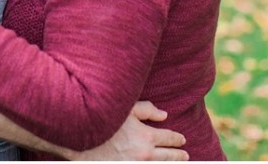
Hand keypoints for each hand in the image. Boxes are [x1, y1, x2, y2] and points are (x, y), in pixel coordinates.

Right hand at [66, 102, 187, 160]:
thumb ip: (146, 109)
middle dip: (178, 155)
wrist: (81, 141)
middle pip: (168, 157)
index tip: (182, 139)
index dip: (177, 139)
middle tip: (185, 155)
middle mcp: (144, 154)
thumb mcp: (125, 110)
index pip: (169, 138)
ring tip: (176, 163)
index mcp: (146, 136)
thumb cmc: (104, 121)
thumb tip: (164, 115)